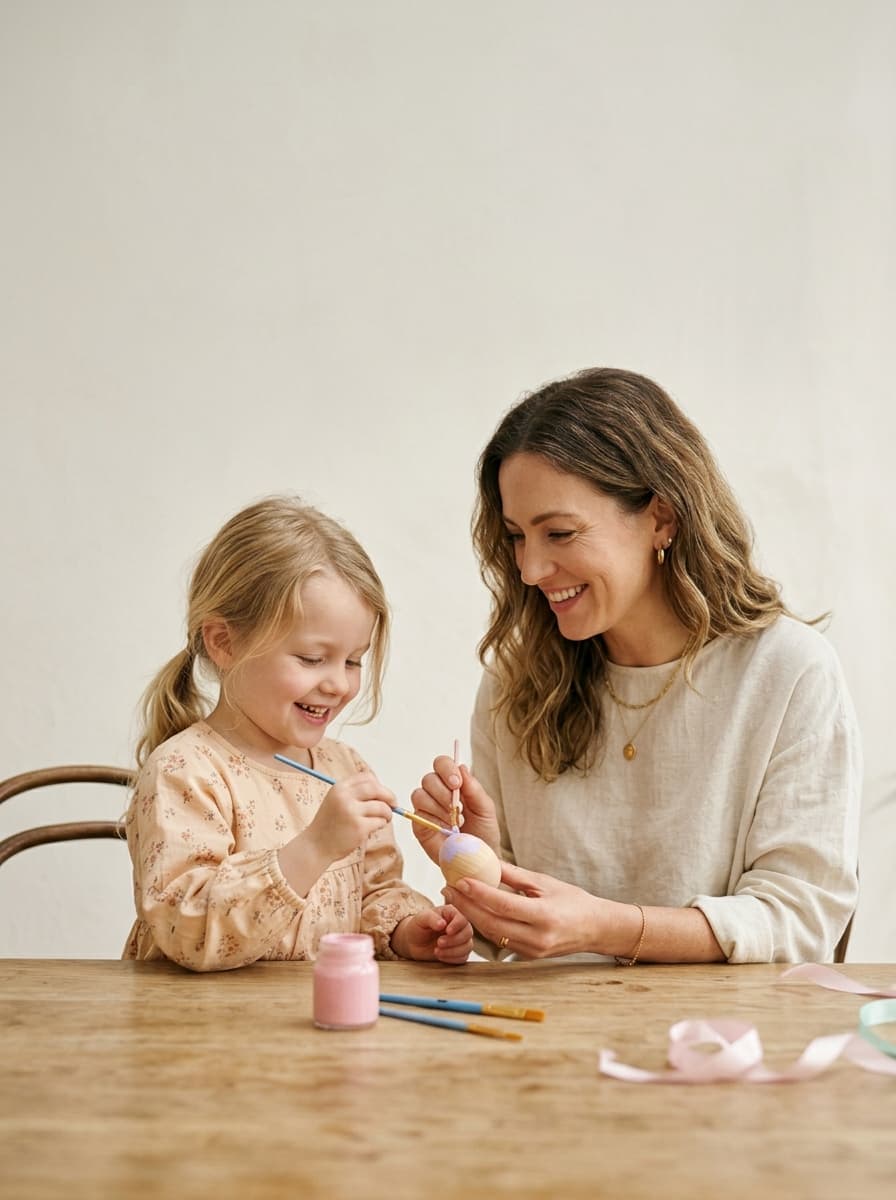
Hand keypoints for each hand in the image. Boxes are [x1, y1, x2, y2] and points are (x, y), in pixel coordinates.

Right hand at [304, 771, 394, 864]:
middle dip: (389, 796)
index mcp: (339, 787)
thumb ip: (354, 793)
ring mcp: (352, 812)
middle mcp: (345, 797)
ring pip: (381, 806)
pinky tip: (374, 828)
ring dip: (387, 813)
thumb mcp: (336, 800)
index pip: (367, 777)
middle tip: (394, 804)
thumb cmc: (328, 825)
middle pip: (376, 789)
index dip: (378, 784)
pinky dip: (381, 824)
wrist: (316, 846)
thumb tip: (381, 790)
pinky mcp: (359, 827)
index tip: (383, 793)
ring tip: (384, 819)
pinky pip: (379, 821)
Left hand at [390, 905, 473, 963]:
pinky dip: (452, 959)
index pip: (462, 919)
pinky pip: (463, 957)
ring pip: (467, 946)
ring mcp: (460, 939)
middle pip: (468, 933)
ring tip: (436, 951)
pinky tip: (440, 956)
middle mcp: (458, 926)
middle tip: (438, 943)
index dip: (457, 926)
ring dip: (453, 951)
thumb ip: (431, 918)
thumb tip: (442, 924)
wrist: (413, 942)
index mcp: (451, 914)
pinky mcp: (458, 952)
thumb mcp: (421, 919)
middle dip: (454, 940)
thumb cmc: (417, 926)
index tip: (447, 931)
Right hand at [410, 756, 501, 865]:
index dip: (446, 769)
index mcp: (454, 784)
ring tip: (455, 822)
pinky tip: (445, 829)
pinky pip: (416, 813)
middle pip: (429, 778)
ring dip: (438, 806)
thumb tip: (461, 767)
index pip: (442, 764)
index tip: (457, 783)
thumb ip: (474, 789)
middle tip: (458, 808)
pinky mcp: (419, 824)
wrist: (478, 861)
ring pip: (419, 794)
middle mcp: (437, 793)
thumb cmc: (484, 834)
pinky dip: (431, 819)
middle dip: (443, 792)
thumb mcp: (485, 810)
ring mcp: (426, 809)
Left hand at [442, 860, 607, 958]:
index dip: (479, 893)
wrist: (595, 929)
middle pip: (491, 923)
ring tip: (455, 896)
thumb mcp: (545, 883)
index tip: (460, 879)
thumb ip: (514, 875)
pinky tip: (473, 909)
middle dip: (466, 905)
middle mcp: (537, 938)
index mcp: (544, 916)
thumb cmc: (573, 901)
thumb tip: (486, 860)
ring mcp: (531, 950)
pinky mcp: (527, 956)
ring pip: (492, 933)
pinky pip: (499, 939)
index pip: (503, 904)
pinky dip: (484, 924)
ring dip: (470, 915)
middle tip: (448, 887)